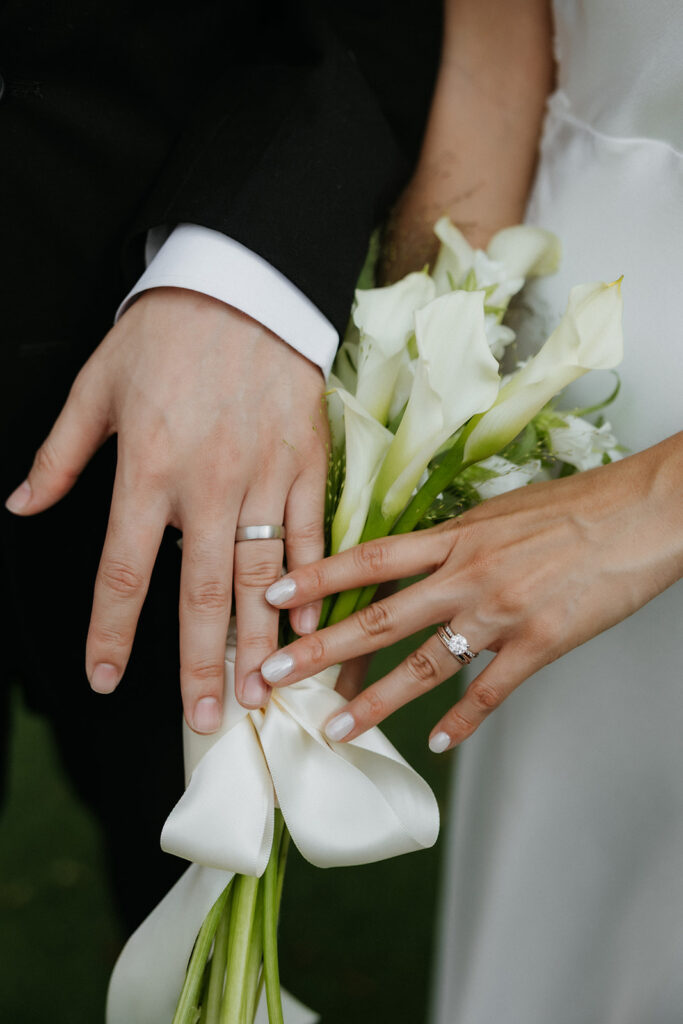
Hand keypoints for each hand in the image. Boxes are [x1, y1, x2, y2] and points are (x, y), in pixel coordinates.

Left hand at [5, 287, 328, 731]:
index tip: (106, 679)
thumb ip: (59, 455)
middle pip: (201, 593)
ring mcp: (263, 477)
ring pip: (262, 576)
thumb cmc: (164, 334)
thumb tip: (20, 507)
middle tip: (205, 721)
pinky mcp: (305, 463)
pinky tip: (310, 629)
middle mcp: (207, 485)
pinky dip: (313, 586)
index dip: (112, 633)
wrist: (244, 284)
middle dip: (200, 664)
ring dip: (260, 642)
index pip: (124, 572)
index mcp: (146, 470)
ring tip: (261, 694)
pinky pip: (312, 536)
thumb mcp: (94, 386)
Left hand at [260, 436, 682, 750]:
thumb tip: (415, 558)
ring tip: (335, 729)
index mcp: (455, 535)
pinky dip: (464, 720)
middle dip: (319, 650)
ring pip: (425, 665)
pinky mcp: (540, 643)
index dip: (316, 576)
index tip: (272, 595)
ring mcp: (501, 612)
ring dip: (376, 702)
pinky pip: (491, 691)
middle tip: (271, 675)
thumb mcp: (499, 511)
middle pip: (379, 618)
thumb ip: (453, 539)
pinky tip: (439, 742)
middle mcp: (467, 574)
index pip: (369, 557)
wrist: (642, 513)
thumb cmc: (575, 506)